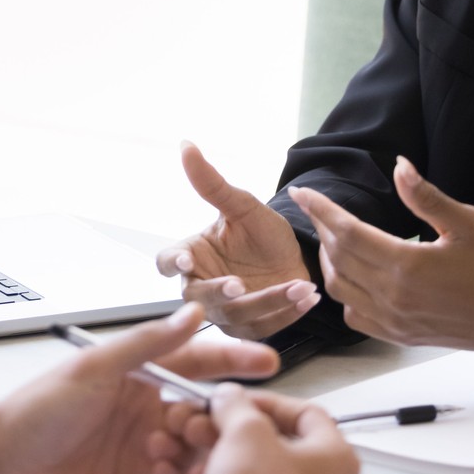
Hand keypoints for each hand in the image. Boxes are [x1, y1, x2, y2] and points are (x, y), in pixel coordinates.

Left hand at [0, 302, 280, 473]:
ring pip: (200, 457)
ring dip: (206, 458)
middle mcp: (149, 417)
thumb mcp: (93, 368)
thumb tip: (190, 313)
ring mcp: (147, 458)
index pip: (197, 366)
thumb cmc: (34, 411)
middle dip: (222, 422)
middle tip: (223, 429)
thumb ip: (145, 344)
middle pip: (206, 417)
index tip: (266, 361)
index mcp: (140, 380)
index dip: (232, 363)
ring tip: (195, 461)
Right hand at [155, 142, 319, 339]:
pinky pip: (264, 328)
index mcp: (192, 256)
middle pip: (199, 298)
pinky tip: (306, 297)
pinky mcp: (251, 328)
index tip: (184, 262)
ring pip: (236, 315)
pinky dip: (286, 314)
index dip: (172, 264)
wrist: (297, 254)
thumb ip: (212, 183)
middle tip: (238, 285)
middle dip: (219, 294)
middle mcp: (203, 287)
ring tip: (299, 285)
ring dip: (267, 302)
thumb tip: (186, 144)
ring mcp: (226, 312)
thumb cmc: (262, 232)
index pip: (167, 262)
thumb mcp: (242, 205)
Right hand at [195, 385, 358, 473]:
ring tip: (202, 470)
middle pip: (279, 448)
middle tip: (212, 432)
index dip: (267, 402)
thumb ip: (236, 407)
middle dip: (237, 438)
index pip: (306, 412)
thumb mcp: (244, 433)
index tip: (239, 402)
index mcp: (337, 459)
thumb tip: (229, 397)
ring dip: (227, 469)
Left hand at [289, 157, 473, 359]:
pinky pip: (354, 315)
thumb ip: (425, 196)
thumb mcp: (467, 222)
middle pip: (337, 259)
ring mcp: (393, 320)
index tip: (303, 193)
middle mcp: (393, 296)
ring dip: (328, 261)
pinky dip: (344, 293)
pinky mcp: (398, 336)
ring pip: (339, 289)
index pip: (347, 232)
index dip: (321, 210)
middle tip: (319, 209)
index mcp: (407, 265)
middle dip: (322, 229)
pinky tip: (352, 275)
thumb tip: (399, 166)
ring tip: (333, 238)